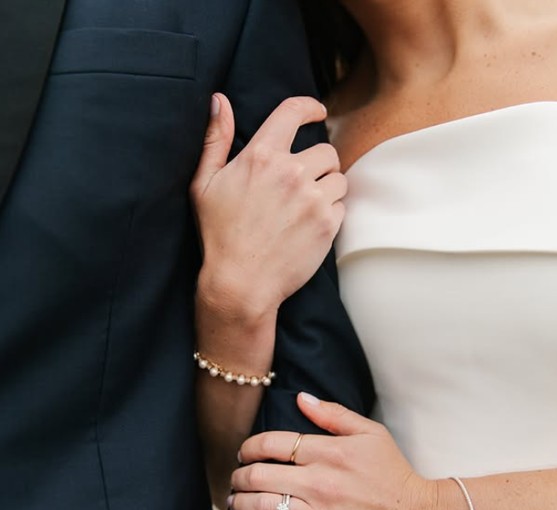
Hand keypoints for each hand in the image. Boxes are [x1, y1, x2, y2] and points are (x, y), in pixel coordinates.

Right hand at [191, 94, 346, 320]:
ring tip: (305, 208)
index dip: (309, 106)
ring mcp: (313, 198)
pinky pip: (342, 206)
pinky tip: (309, 226)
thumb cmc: (219, 235)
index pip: (293, 112)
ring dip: (327, 188)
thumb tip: (220, 101)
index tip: (317, 111)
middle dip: (318, 163)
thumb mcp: (204, 184)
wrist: (240, 283)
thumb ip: (215, 139)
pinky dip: (330, 213)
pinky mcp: (327, 224)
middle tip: (303, 183)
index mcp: (262, 156)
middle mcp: (291, 172)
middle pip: (325, 149)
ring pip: (338, 177)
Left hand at [228, 393, 437, 509]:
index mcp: (328, 452)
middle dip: (239, 475)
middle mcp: (318, 483)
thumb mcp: (371, 433)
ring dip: (240, 501)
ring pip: (262, 507)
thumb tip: (300, 398)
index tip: (244, 452)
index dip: (249, 447)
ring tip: (234, 499)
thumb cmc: (395, 474)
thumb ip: (333, 415)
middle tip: (236, 476)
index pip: (272, 444)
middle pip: (260, 475)